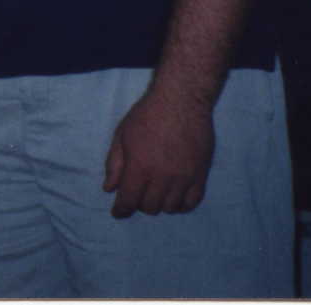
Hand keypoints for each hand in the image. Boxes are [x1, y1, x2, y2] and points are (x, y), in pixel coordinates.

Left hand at [102, 86, 214, 217]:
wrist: (181, 100)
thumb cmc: (147, 114)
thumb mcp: (122, 135)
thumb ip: (114, 164)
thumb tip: (109, 189)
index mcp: (140, 167)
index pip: (129, 201)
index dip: (121, 210)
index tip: (118, 212)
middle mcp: (163, 177)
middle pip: (150, 207)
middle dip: (139, 204)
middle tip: (137, 194)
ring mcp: (184, 177)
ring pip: (170, 207)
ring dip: (160, 204)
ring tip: (155, 193)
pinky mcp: (201, 174)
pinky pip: (192, 202)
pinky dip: (181, 205)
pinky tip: (174, 197)